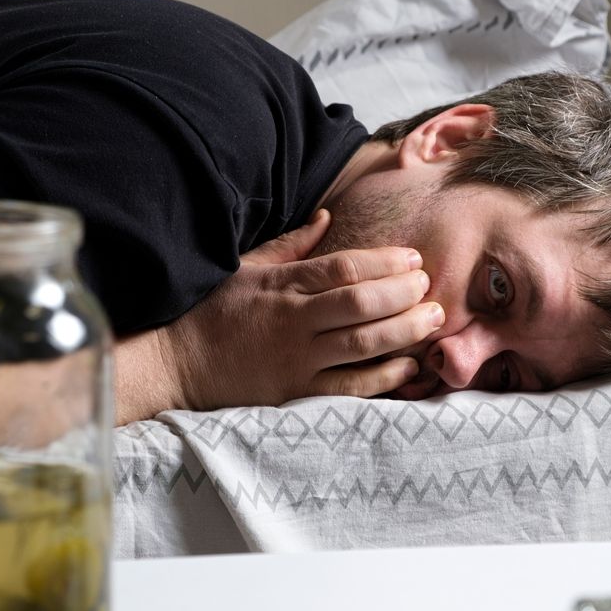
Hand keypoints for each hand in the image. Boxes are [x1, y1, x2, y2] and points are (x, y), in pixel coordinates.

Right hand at [140, 209, 442, 414]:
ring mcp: (296, 361)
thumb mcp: (247, 267)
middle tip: (431, 286)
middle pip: (361, 304)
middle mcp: (293, 322)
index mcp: (282, 285)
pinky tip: (409, 366)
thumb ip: (291, 245)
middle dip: (404, 294)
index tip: (413, 257)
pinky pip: (349, 388)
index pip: (343, 268)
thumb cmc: (213, 311)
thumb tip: (328, 217)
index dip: (385, 262)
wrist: (177, 364)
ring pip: (362, 346)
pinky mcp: (296, 394)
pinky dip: (384, 378)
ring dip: (404, 332)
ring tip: (432, 320)